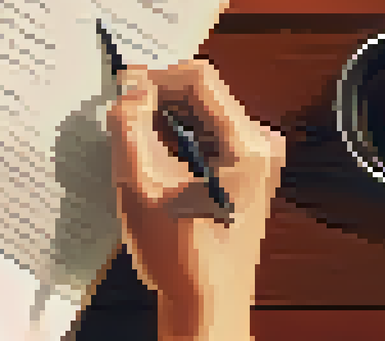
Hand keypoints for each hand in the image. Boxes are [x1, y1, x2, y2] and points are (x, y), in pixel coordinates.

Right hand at [108, 59, 285, 340]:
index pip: (200, 78)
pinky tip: (155, 161)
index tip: (122, 91)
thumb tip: (129, 88)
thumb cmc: (182, 258)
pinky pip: (209, 137)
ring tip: (135, 144)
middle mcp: (262, 144)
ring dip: (166, 122)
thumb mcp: (143, 188)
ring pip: (203, 115)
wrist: (208, 306)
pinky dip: (178, 140)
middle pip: (204, 95)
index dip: (156, 77)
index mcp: (248, 144)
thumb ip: (130, 130)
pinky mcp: (247, 173)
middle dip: (159, 101)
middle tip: (122, 118)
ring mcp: (258, 159)